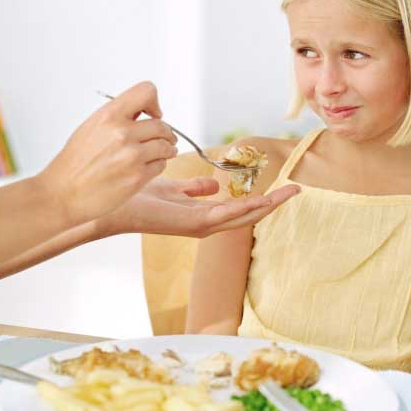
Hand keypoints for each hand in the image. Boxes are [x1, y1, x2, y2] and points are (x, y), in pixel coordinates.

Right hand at [39, 82, 176, 225]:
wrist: (62, 194)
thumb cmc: (75, 163)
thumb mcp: (91, 128)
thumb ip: (118, 118)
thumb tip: (145, 113)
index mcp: (108, 116)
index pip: (146, 92)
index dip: (154, 102)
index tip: (154, 114)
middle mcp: (121, 133)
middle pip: (162, 125)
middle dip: (166, 133)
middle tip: (166, 139)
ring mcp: (132, 156)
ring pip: (166, 146)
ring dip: (168, 150)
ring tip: (163, 152)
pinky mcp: (138, 177)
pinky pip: (161, 165)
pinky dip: (159, 165)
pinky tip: (148, 167)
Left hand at [97, 176, 301, 237]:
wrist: (114, 204)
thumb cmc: (140, 196)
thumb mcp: (173, 188)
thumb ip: (194, 188)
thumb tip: (215, 184)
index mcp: (203, 215)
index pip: (240, 208)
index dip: (262, 199)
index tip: (282, 187)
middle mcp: (205, 224)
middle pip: (247, 214)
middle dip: (273, 203)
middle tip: (296, 190)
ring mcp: (199, 226)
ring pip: (242, 217)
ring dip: (266, 206)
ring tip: (288, 194)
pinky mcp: (191, 224)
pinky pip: (224, 216)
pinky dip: (244, 209)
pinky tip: (262, 201)